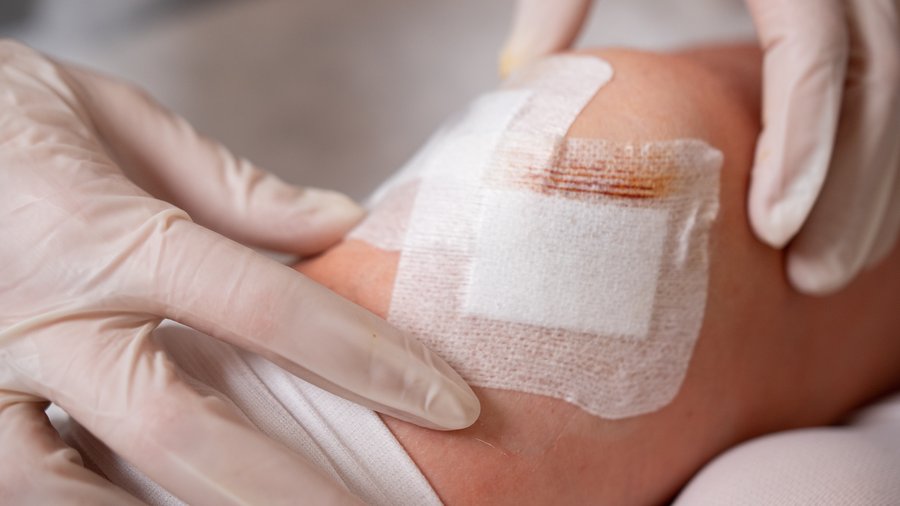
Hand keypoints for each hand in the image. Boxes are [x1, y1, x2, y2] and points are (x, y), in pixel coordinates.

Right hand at [0, 40, 477, 504]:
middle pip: (182, 432)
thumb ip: (233, 188)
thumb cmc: (11, 115)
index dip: (368, 361)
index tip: (449, 404)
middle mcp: (43, 318)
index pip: (265, 306)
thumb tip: (342, 223)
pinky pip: (23, 487)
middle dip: (290, 494)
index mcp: (106, 233)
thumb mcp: (122, 122)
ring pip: (74, 493)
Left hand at [499, 0, 899, 294]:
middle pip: (881, 82)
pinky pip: (886, 79)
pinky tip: (844, 207)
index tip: (771, 232)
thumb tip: (519, 76)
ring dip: (877, 184)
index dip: (806, 146)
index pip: (817, 50)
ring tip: (829, 266)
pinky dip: (874, 148)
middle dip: (858, 191)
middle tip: (812, 278)